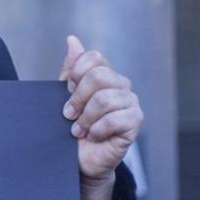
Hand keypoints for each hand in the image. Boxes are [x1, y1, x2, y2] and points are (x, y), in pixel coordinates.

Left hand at [59, 35, 142, 199]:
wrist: (79, 159)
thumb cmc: (72, 126)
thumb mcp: (64, 96)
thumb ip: (70, 69)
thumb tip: (72, 40)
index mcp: (105, 75)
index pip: (93, 58)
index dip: (75, 74)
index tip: (66, 92)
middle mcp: (121, 86)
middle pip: (99, 76)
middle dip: (77, 97)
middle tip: (68, 114)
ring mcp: (131, 104)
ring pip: (105, 98)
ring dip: (85, 118)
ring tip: (78, 129)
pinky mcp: (135, 123)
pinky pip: (114, 119)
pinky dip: (97, 129)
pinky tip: (92, 136)